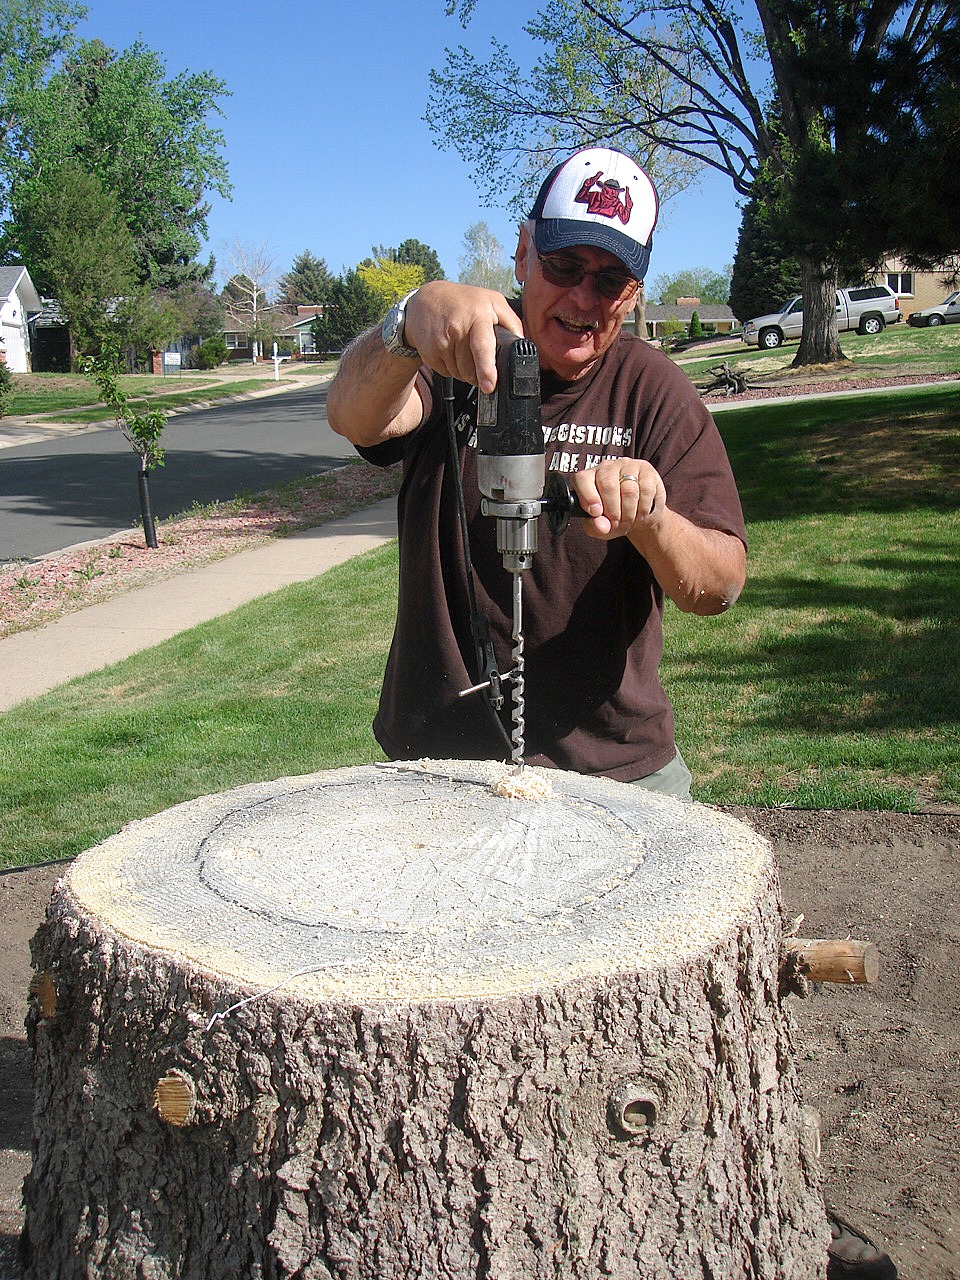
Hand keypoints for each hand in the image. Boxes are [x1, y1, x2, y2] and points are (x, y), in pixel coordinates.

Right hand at [402, 281, 522, 392]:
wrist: (426, 301)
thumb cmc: (464, 302)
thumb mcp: (492, 301)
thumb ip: (512, 323)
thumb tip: (522, 346)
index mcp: (477, 315)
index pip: (482, 346)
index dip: (486, 369)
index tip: (489, 386)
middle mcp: (457, 328)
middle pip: (471, 369)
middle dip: (479, 374)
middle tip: (479, 360)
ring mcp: (441, 342)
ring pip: (460, 374)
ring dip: (465, 371)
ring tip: (463, 348)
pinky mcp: (430, 353)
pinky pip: (447, 373)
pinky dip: (452, 367)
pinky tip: (451, 350)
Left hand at [570, 459, 665, 541]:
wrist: (641, 515)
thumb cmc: (615, 518)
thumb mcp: (601, 528)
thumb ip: (595, 527)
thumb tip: (600, 526)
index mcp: (589, 478)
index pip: (582, 479)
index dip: (588, 496)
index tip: (596, 513)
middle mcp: (606, 468)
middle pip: (608, 485)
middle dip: (613, 511)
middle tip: (616, 524)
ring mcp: (627, 466)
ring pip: (629, 489)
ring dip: (629, 513)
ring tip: (628, 521)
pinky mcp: (646, 469)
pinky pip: (645, 489)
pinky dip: (643, 508)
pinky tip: (641, 513)